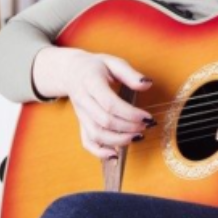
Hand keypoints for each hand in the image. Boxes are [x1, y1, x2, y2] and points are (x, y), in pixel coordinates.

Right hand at [34, 48, 153, 159]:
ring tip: (138, 137)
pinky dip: (99, 152)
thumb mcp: (113, 62)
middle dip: (129, 127)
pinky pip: (87, 142)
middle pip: (105, 121)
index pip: (109, 103)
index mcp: (90, 83)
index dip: (130, 113)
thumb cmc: (95, 66)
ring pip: (96, 134)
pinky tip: (115, 155)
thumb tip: (147, 84)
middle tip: (146, 125)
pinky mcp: (81, 123)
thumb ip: (130, 74)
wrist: (70, 71)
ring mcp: (81, 115)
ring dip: (119, 140)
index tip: (147, 117)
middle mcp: (83, 101)